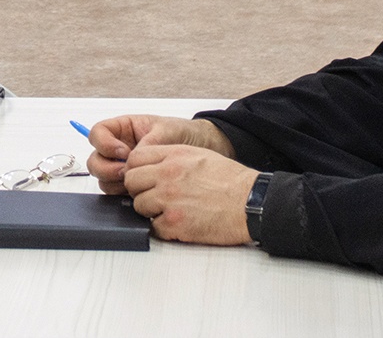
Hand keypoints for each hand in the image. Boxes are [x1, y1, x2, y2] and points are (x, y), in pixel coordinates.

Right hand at [87, 115, 236, 193]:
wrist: (204, 150)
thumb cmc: (185, 134)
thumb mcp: (167, 130)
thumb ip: (148, 143)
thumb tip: (131, 158)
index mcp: (123, 130)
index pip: (98, 134)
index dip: (105, 143)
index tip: (123, 151)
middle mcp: (119, 150)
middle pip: (95, 160)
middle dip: (107, 167)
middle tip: (125, 172)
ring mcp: (123, 170)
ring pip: (103, 179)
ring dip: (114, 183)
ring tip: (136, 183)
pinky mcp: (132, 187)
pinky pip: (117, 193)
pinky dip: (123, 195)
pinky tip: (140, 193)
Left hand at [122, 144, 261, 244]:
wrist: (251, 203)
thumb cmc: (231, 181)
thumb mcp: (199, 155)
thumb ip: (171, 158)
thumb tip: (150, 166)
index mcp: (173, 156)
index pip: (135, 159)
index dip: (136, 169)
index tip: (143, 177)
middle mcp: (167, 175)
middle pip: (131, 182)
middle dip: (140, 190)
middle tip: (154, 195)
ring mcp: (169, 200)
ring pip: (139, 205)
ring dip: (150, 210)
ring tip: (169, 210)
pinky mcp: (175, 224)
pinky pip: (153, 227)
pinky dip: (163, 228)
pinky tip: (178, 223)